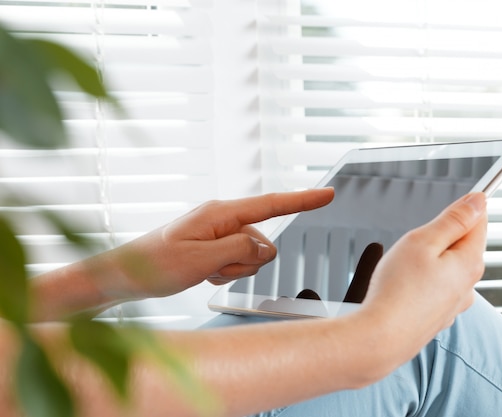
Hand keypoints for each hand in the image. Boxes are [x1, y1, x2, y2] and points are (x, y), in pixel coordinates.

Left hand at [101, 188, 334, 300]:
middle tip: (214, 268)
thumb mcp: (200, 260)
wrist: (125, 274)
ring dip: (234, 269)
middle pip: (263, 241)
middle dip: (246, 261)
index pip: (271, 204)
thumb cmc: (154, 265)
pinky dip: (226, 272)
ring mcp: (219, 232)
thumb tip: (264, 245)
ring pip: (252, 255)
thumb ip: (238, 249)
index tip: (328, 194)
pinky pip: (238, 261)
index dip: (303, 200)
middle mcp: (223, 218)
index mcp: (220, 213)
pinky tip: (203, 273)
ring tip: (204, 270)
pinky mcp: (214, 245)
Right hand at [359, 192, 486, 360]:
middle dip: (438, 237)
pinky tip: (403, 288)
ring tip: (403, 269)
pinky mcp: (438, 316)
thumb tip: (478, 201)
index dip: (462, 208)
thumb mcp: (423, 241)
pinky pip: (435, 288)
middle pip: (462, 245)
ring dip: (429, 261)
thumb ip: (453, 220)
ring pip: (446, 267)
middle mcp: (468, 285)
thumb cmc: (397, 290)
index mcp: (470, 261)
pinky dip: (421, 282)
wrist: (380, 338)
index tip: (444, 208)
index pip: (480, 221)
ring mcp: (454, 303)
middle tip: (412, 245)